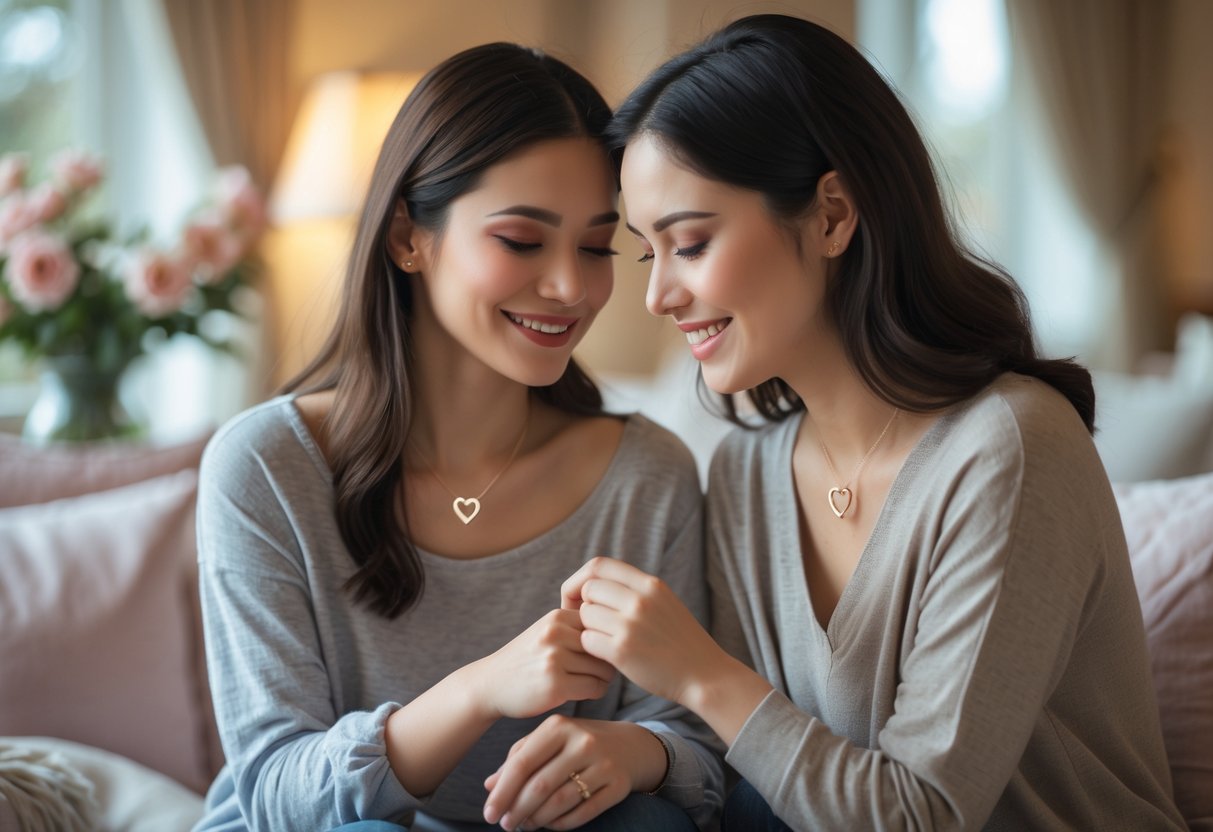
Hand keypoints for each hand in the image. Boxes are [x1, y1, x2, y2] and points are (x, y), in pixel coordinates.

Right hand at [471, 609, 616, 720]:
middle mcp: (556, 633)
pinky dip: (595, 692)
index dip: (606, 640)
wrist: (491, 683)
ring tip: (588, 682)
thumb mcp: (548, 631)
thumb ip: (578, 626)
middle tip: (595, 672)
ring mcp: (554, 658)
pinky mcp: (555, 685)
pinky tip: (583, 693)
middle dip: (607, 661)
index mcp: (557, 616)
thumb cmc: (528, 659)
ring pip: (604, 668)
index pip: (603, 624)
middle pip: (607, 646)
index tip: (597, 653)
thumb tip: (623, 627)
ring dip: (602, 679)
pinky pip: (595, 688)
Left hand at [482, 716, 663, 830]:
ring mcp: (603, 763)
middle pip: (540, 785)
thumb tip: (489, 785)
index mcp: (559, 726)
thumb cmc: (578, 742)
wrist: (631, 745)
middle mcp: (582, 741)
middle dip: (517, 810)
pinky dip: (561, 824)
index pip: (522, 763)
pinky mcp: (619, 785)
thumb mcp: (550, 739)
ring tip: (525, 825)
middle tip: (506, 825)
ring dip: (537, 820)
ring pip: (560, 801)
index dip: (502, 792)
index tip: (488, 814)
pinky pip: (583, 812)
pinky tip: (550, 825)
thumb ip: (519, 757)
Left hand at [561, 557, 723, 704]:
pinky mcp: (622, 652)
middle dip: (585, 606)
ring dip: (589, 628)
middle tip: (592, 623)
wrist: (704, 675)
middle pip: (588, 589)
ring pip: (585, 615)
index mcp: (651, 584)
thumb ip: (635, 589)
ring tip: (606, 639)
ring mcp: (631, 625)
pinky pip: (587, 640)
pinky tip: (607, 655)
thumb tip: (595, 582)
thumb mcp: (664, 602)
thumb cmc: (680, 640)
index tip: (582, 596)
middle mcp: (641, 600)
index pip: (599, 565)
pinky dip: (592, 648)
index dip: (582, 579)